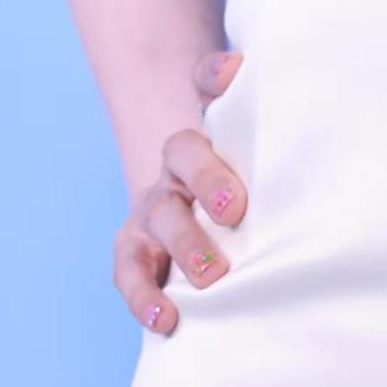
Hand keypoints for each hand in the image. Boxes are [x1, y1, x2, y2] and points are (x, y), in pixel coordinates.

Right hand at [112, 48, 248, 334]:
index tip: (235, 75)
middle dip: (208, 181)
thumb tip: (244, 67)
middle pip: (183, 157)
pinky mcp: (136, 251)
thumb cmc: (242, 183)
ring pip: (160, 214)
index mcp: (208, 128)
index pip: (206, 88)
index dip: (217, 76)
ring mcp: (153, 208)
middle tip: (236, 209)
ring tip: (212, 276)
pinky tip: (166, 319)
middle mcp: (176, 164)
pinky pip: (130, 271)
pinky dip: (144, 297)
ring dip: (184, 243)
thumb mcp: (256, 152)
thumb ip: (256, 113)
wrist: (196, 213)